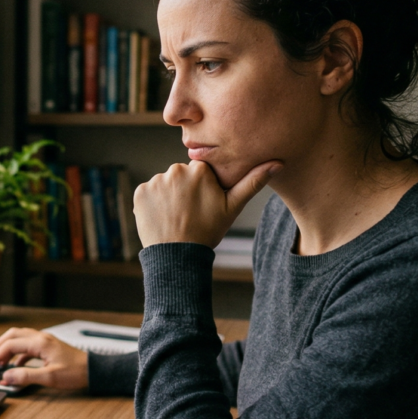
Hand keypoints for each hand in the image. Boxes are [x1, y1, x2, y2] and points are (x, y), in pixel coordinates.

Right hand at [0, 328, 88, 388]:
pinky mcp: (47, 347)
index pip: (10, 346)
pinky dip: (17, 354)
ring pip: (18, 338)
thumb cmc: (76, 372)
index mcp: (39, 343)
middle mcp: (40, 338)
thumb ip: (26, 376)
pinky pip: (26, 346)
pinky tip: (15, 366)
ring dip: (6, 348)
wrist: (93, 370)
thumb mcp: (49, 377)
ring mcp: (44, 341)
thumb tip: (6, 376)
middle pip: (11, 336)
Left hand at [133, 160, 281, 247]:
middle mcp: (175, 170)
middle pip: (180, 175)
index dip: (202, 188)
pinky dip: (152, 203)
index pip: (200, 171)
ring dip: (168, 196)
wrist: (178, 256)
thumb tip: (278, 163)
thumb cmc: (208, 231)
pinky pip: (148, 193)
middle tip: (189, 212)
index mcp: (199, 170)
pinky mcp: (139, 192)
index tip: (203, 204)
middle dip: (184, 190)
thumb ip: (253, 182)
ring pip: (164, 184)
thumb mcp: (233, 207)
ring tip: (175, 216)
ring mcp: (155, 181)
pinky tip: (161, 217)